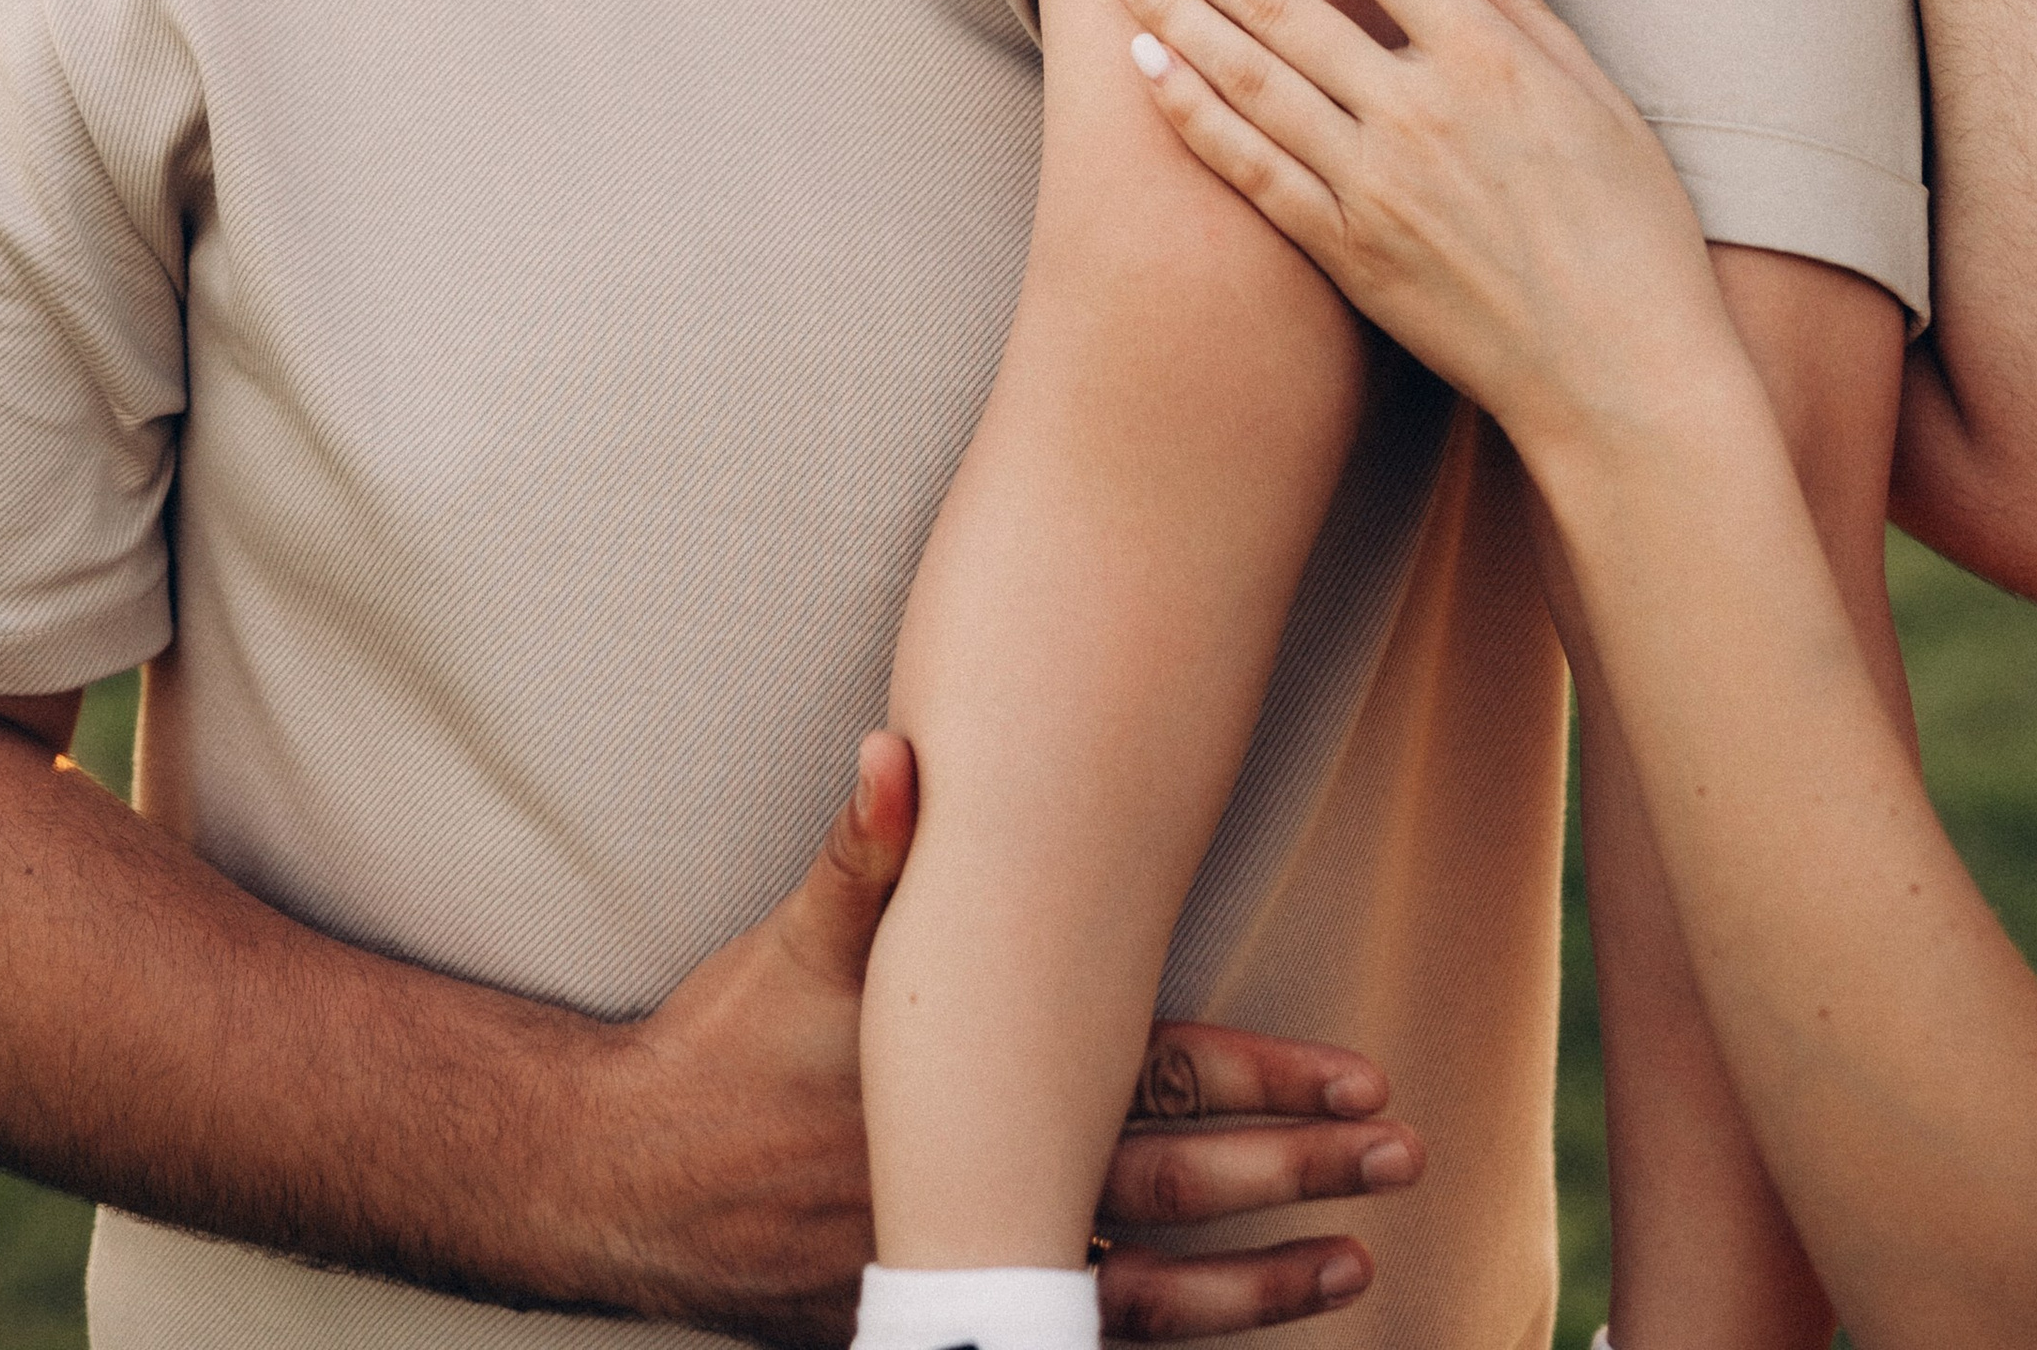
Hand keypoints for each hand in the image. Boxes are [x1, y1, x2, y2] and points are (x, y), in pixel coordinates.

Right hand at [609, 734, 1423, 1341]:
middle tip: (1405, 1160)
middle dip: (1302, 1176)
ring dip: (1258, 1284)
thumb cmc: (723, 1049)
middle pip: (1183, 1188)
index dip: (1270, 1082)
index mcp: (990, 1090)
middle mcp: (1000, 1186)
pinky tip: (1217, 1345)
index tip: (1362, 1079)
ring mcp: (973, 1267)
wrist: (631, 1183)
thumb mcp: (798, 940)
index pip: (1162, 1081)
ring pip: (1151, 1295)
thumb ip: (866, 848)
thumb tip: (898, 747)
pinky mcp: (938, 1321)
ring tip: (1352, 1272)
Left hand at [1094, 0, 1741, 475]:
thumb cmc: (1636, 238)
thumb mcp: (1605, 104)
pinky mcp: (1349, 254)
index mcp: (1489, 62)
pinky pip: (1251, 171)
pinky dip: (1193, 114)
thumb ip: (1527, 12)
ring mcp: (1375, 187)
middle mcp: (1419, 114)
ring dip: (1169, 15)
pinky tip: (1146, 67)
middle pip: (1281, 5)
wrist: (1623, 382)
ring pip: (1248, 79)